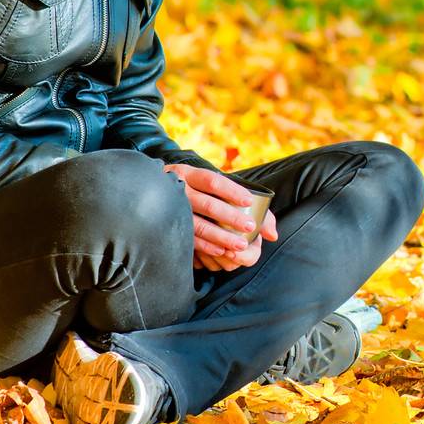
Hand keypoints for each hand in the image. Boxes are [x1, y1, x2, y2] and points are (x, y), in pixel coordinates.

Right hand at [162, 164, 278, 268]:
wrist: (150, 196)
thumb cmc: (195, 194)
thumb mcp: (212, 189)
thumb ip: (246, 205)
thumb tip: (273, 234)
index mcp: (189, 174)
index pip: (213, 180)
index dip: (231, 190)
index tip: (249, 200)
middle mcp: (177, 189)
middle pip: (207, 204)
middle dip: (230, 217)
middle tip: (249, 227)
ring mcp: (168, 209)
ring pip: (197, 224)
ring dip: (220, 235)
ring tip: (240, 244)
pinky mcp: (165, 227)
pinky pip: (187, 237)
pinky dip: (205, 245)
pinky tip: (221, 250)